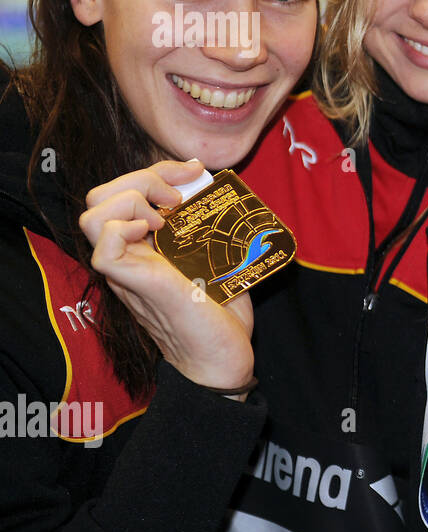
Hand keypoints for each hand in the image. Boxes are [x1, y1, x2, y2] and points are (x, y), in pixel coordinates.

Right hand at [80, 159, 254, 393]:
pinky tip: (154, 232)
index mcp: (146, 247)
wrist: (224, 362)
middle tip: (178, 195)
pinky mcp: (138, 287)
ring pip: (93, 216)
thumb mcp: (220, 264)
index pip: (126, 191)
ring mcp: (130, 272)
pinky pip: (103, 251)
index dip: (158, 169)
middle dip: (142, 177)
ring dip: (131, 200)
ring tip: (165, 217)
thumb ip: (215, 234)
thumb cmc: (222, 318)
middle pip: (101, 196)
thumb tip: (230, 201)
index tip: (194, 171)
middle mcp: (131, 257)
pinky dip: (124, 229)